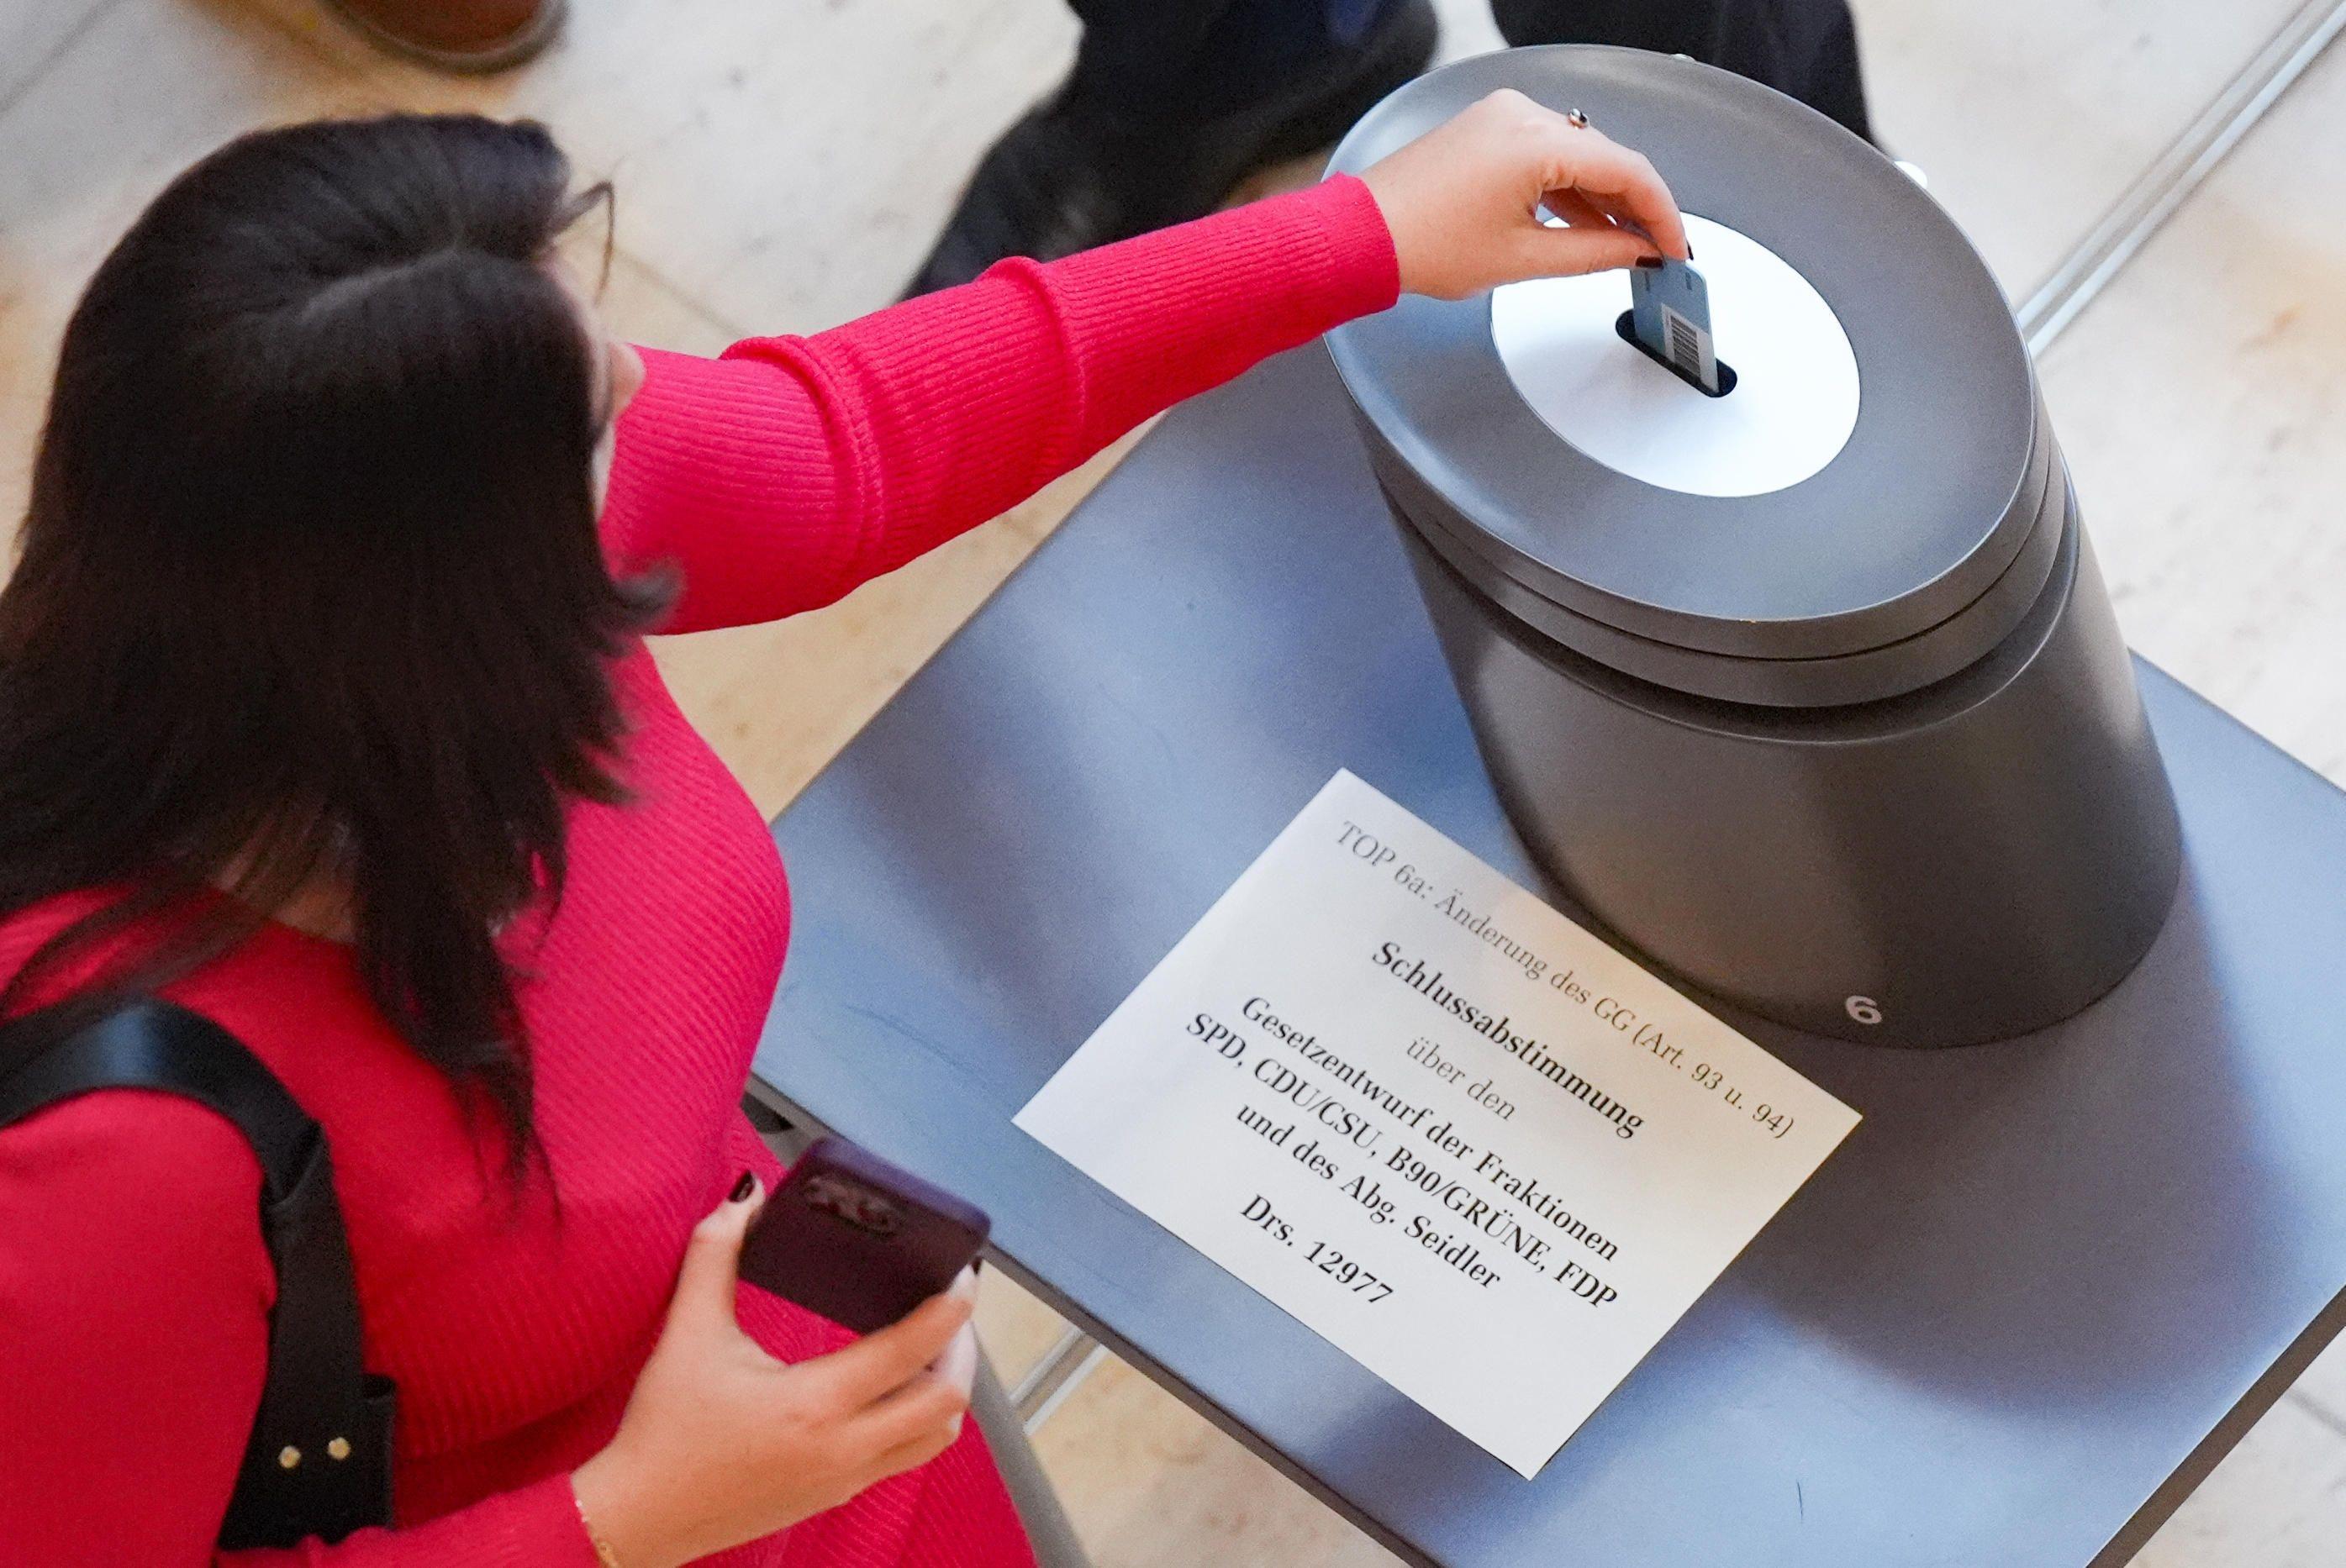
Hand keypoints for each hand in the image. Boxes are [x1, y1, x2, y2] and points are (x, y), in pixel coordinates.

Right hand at [571, 1179, 980, 1567]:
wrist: (640, 1517)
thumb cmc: (663, 1428)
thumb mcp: (688, 1332)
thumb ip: (714, 1254)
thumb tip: (745, 1196)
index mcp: (814, 1404)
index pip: (910, 1351)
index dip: (950, 1309)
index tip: (964, 1274)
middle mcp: (843, 1448)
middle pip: (946, 1402)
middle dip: (960, 1349)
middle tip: (949, 1309)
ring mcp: (845, 1479)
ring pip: (935, 1437)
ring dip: (946, 1391)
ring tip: (930, 1347)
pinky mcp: (836, 1496)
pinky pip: (905, 1456)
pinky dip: (917, 1418)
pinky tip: (894, 1386)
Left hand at [1358, 89, 1690, 300]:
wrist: (1361, 236)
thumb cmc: (1422, 243)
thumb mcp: (1522, 259)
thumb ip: (1592, 253)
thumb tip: (1635, 252)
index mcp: (1536, 142)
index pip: (1627, 170)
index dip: (1660, 213)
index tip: (1674, 247)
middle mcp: (1522, 115)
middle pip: (1606, 158)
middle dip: (1635, 206)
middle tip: (1655, 249)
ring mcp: (1502, 118)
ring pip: (1576, 156)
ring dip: (1601, 199)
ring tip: (1622, 245)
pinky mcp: (1486, 129)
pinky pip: (1545, 154)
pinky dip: (1567, 188)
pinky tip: (1582, 224)